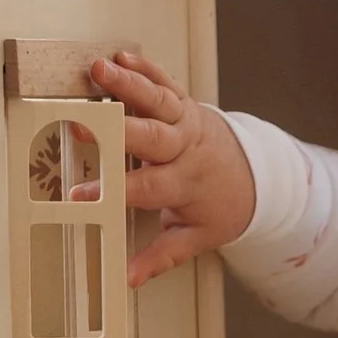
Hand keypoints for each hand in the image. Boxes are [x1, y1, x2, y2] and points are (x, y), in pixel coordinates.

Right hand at [89, 51, 256, 282]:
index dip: (111, 191)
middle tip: (81, 122)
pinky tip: (121, 57)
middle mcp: (185, 150)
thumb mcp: (196, 237)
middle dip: (115, 130)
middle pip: (149, 138)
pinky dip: (144, 68)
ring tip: (100, 69)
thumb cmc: (221, 206)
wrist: (258, 175)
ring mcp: (186, 122)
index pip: (144, 188)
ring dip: (127, 85)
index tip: (79, 196)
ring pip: (157, 102)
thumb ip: (162, 257)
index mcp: (184, 184)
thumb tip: (129, 280)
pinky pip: (166, 82)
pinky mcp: (185, 104)